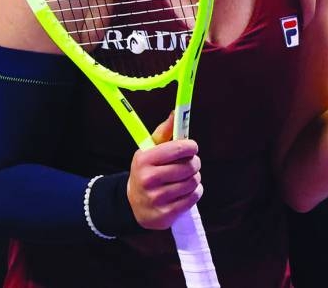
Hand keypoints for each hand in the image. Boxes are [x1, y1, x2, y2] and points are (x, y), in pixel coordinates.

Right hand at [127, 111, 203, 229]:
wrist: (133, 203)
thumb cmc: (146, 171)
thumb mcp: (149, 150)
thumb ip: (164, 132)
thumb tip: (175, 114)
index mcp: (144, 160)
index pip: (179, 148)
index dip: (191, 146)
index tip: (191, 147)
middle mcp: (149, 179)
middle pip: (189, 166)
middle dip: (194, 162)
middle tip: (191, 163)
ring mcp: (157, 199)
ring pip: (193, 182)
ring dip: (194, 178)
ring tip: (186, 177)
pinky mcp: (166, 214)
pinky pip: (193, 197)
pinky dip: (195, 192)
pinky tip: (186, 190)